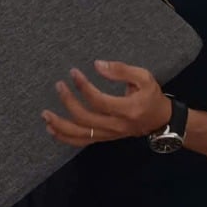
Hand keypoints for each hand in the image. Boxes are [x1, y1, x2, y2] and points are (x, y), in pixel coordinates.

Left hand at [42, 61, 172, 149]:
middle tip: (58, 86)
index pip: (99, 101)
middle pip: (85, 118)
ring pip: (81, 135)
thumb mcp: (144, 78)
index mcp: (127, 110)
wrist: (161, 121)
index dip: (83, 87)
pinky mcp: (105, 138)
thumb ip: (121, 70)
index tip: (73, 73)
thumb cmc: (151, 96)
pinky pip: (82, 141)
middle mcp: (116, 125)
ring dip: (60, 126)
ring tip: (45, 115)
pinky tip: (52, 129)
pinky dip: (65, 137)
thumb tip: (97, 65)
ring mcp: (109, 134)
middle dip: (68, 102)